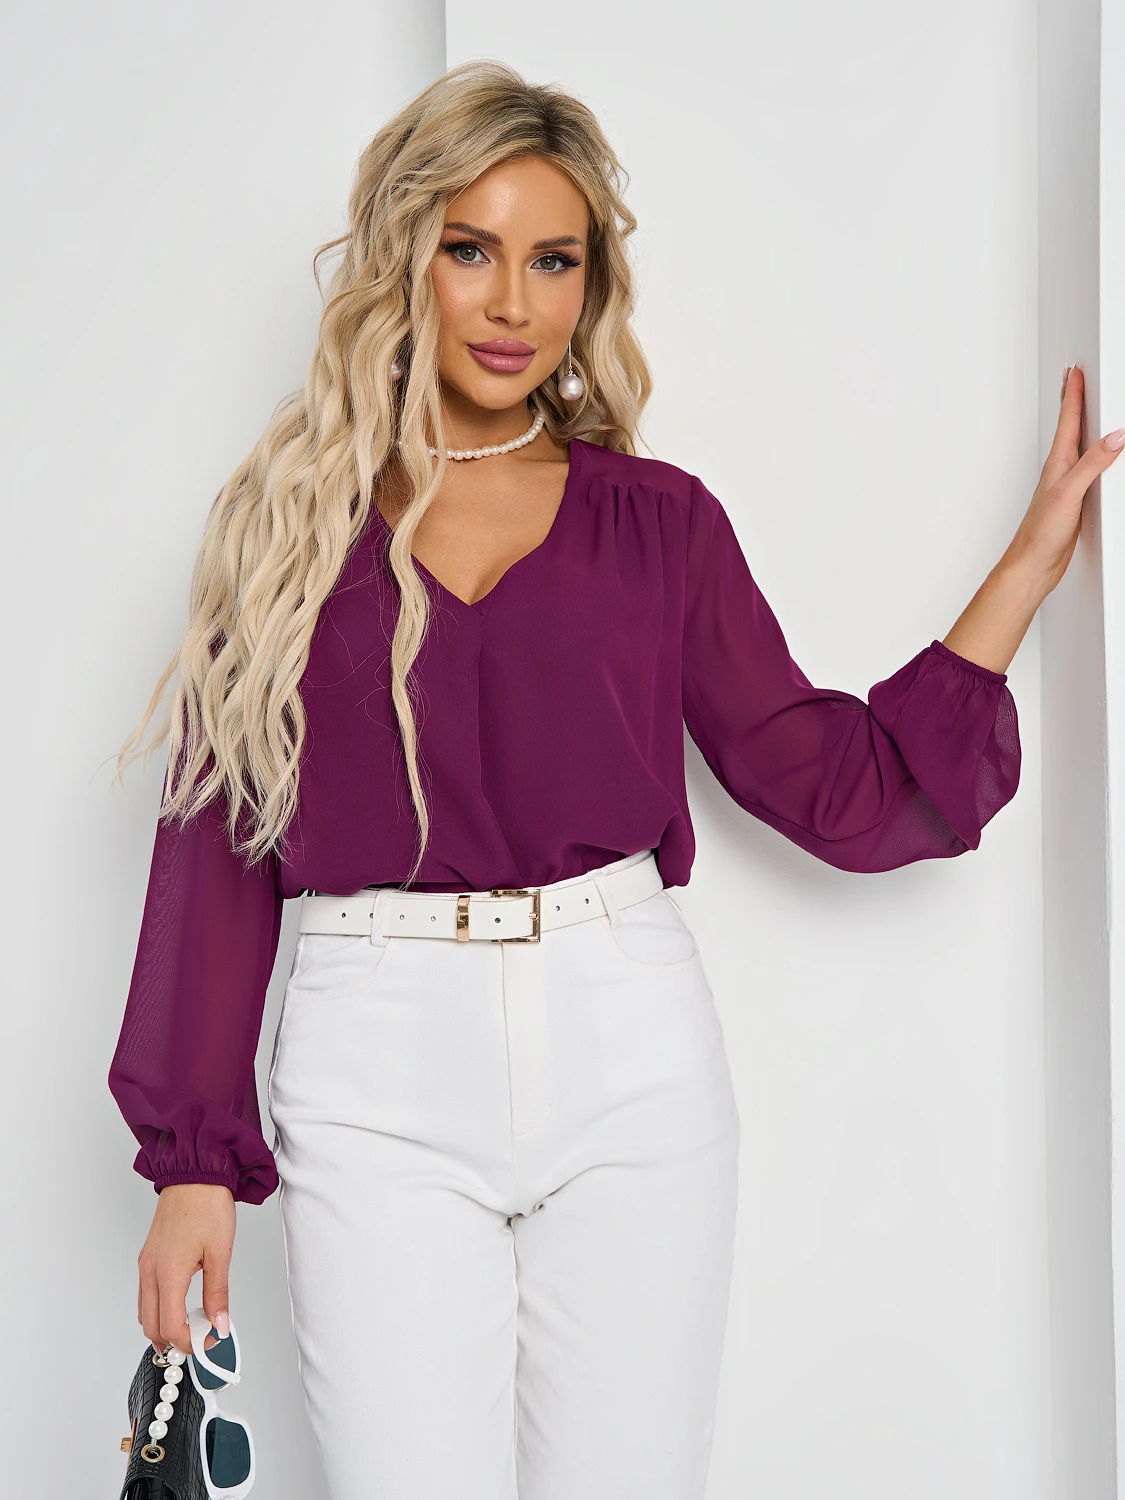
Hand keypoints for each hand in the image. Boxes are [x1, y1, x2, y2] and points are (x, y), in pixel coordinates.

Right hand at [138, 1182, 234, 1358]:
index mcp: (168, 1272)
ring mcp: (146, 1264)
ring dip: (165, 1325)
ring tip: (194, 1323)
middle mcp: (150, 1271)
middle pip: (152, 1326)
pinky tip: (183, 1302)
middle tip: (202, 1339)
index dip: (191, 1342)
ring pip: (145, 1312)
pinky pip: (146, 1294)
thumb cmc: (207, 1204)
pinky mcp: (148, 1256)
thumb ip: (218, 1293)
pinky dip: (160, 1307)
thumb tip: (219, 1324)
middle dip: (175, 1340)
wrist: (194, 1173)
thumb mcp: (220, 1252)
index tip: (210, 1343)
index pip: (171, 1326)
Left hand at [1006, 364, 1124, 592]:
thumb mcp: (1070, 492)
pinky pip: (1086, 468)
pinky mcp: (1074, 501)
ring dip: (1080, 424)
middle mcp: (1060, 470)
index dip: (1072, 393)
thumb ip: (1093, 463)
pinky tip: (1094, 456)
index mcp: (1058, 463)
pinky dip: (1092, 454)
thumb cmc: (1041, 533)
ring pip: (1077, 446)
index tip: (1075, 370)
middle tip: (1074, 377)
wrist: (1032, 565)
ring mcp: (1066, 485)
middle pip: (1070, 427)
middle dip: (1073, 400)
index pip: (1068, 420)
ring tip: (1082, 406)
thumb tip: (1117, 436)